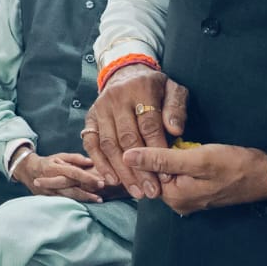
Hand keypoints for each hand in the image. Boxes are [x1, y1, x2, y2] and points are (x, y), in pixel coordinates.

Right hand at [18, 150, 107, 202]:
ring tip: (98, 201)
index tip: (101, 182)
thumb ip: (75, 158)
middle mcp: (52, 181)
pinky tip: (87, 205)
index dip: (87, 178)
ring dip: (84, 200)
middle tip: (102, 196)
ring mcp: (50, 192)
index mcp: (55, 168)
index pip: (73, 173)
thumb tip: (90, 162)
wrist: (27, 171)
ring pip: (69, 197)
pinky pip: (64, 202)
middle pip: (72, 189)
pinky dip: (76, 203)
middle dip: (87, 193)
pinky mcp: (49, 198)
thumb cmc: (48, 162)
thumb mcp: (59, 156)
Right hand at [82, 65, 189, 199]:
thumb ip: (176, 109)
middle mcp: (116, 99)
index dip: (157, 151)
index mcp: (140, 89)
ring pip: (109, 144)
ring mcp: (100, 109)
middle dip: (140, 168)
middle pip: (127, 138)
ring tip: (136, 191)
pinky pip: (91, 144)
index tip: (166, 174)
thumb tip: (175, 131)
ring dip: (122, 171)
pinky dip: (100, 163)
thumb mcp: (173, 90)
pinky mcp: (90, 118)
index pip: (148, 125)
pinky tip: (112, 180)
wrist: (125, 73)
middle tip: (151, 191)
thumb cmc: (155, 87)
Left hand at [124, 143, 266, 214]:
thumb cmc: (234, 165)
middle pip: (154, 175)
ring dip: (167, 156)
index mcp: (174, 198)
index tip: (146, 133)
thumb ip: (160, 159)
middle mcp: (178, 203)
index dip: (143, 153)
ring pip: (166, 173)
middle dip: (156, 154)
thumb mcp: (196, 159)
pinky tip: (184, 148)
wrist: (266, 174)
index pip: (144, 175)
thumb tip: (127, 156)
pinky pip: (179, 173)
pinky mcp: (197, 190)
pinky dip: (178, 160)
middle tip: (165, 135)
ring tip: (175, 140)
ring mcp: (189, 198)